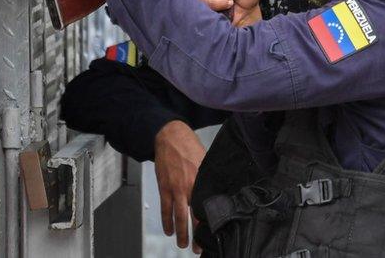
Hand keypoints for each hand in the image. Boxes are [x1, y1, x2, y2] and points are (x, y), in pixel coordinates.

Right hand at [154, 121, 205, 251]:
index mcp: (202, 180)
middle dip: (197, 234)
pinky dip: (166, 221)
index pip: (208, 205)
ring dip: (180, 232)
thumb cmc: (190, 147)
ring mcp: (175, 188)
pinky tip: (168, 230)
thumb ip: (210, 178)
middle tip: (199, 247)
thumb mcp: (206, 161)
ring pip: (178, 216)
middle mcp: (190, 186)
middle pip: (194, 215)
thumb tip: (220, 191)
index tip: (215, 232)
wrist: (170, 137)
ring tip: (183, 244)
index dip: (211, 221)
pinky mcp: (164, 187)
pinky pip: (165, 208)